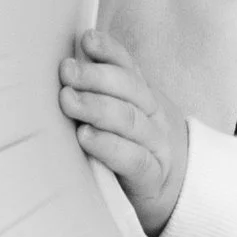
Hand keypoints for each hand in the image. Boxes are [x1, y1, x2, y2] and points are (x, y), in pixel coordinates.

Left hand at [57, 28, 189, 236]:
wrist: (173, 197)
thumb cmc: (132, 151)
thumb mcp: (123, 117)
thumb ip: (100, 95)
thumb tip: (63, 66)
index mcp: (144, 98)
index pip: (130, 67)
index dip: (110, 51)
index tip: (86, 40)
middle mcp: (154, 117)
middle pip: (129, 89)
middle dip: (96, 76)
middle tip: (67, 71)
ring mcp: (155, 147)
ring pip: (129, 120)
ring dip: (96, 107)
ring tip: (68, 100)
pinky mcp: (150, 179)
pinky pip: (132, 158)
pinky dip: (108, 145)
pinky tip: (86, 137)